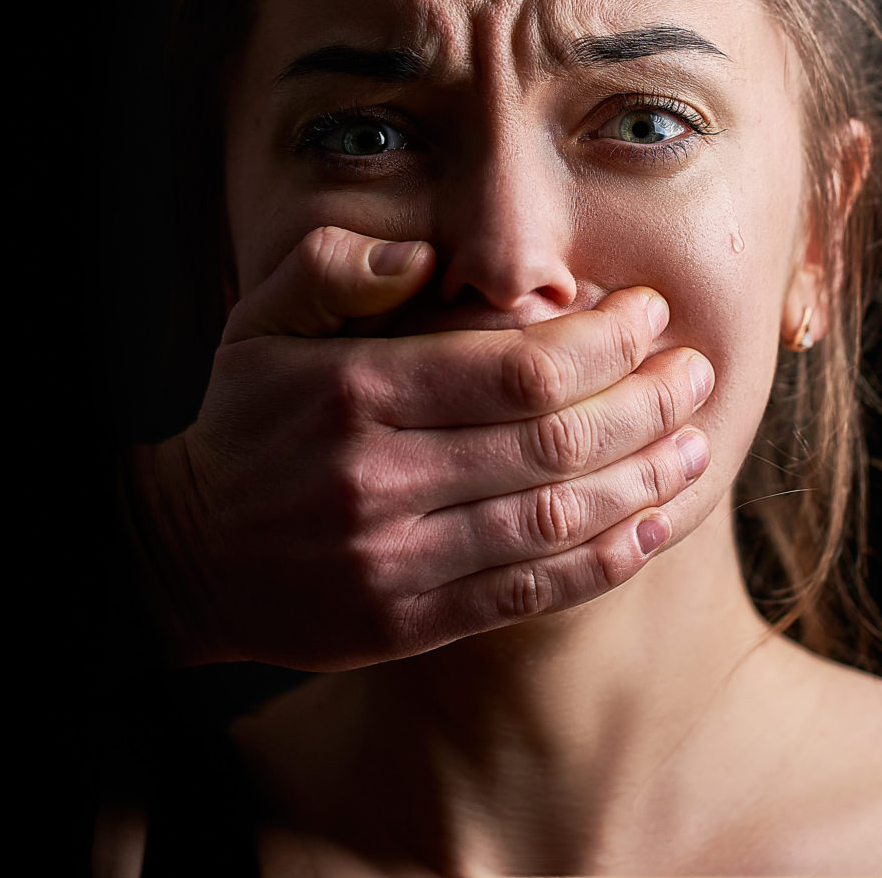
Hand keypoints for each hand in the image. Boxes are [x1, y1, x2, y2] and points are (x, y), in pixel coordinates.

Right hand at [120, 225, 714, 670]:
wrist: (184, 553)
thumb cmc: (246, 419)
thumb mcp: (263, 319)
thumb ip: (340, 268)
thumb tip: (426, 259)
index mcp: (354, 391)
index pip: (515, 368)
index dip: (603, 342)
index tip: (649, 313)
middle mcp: (378, 478)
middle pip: (553, 443)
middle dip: (646, 403)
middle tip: (696, 373)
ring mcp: (395, 558)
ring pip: (555, 520)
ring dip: (644, 480)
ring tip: (696, 442)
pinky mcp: (408, 621)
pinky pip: (531, 592)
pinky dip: (605, 559)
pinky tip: (654, 525)